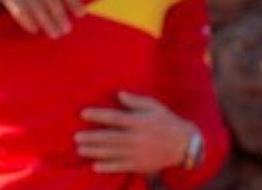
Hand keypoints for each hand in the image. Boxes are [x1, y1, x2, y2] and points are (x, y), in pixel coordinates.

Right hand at [0, 0, 82, 37]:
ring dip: (47, 23)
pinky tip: (34, 29)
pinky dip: (27, 21)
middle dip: (61, 17)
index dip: (74, 2)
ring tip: (54, 33)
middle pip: (52, 0)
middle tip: (66, 29)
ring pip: (36, 8)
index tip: (80, 14)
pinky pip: (18, 10)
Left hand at [75, 92, 197, 173]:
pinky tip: (95, 167)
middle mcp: (138, 139)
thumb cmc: (166, 121)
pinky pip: (122, 167)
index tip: (83, 113)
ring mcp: (139, 154)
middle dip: (92, 138)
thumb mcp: (154, 106)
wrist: (186, 145)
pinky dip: (108, 167)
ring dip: (95, 152)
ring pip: (113, 153)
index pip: (116, 118)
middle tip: (75, 137)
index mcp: (140, 122)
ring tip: (79, 149)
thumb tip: (119, 93)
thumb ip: (135, 101)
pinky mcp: (141, 165)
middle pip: (111, 138)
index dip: (99, 115)